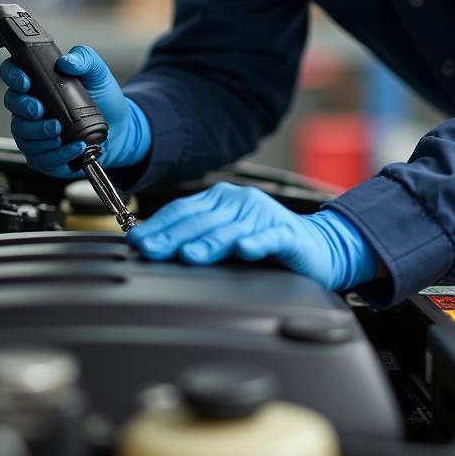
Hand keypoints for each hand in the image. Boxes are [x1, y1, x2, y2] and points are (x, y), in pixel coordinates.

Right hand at [0, 45, 150, 176]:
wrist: (119, 127)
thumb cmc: (103, 99)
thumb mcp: (98, 73)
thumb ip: (84, 58)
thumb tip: (67, 61)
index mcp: (40, 83)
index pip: (12, 73)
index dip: (12, 76)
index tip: (26, 82)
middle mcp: (32, 107)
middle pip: (12, 104)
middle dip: (23, 107)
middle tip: (40, 110)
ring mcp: (35, 132)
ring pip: (22, 134)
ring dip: (38, 133)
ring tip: (59, 130)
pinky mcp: (44, 155)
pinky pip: (40, 158)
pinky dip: (57, 154)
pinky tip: (74, 146)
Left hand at [128, 182, 377, 290]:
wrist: (317, 247)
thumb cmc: (264, 244)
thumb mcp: (225, 238)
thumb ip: (196, 238)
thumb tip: (153, 246)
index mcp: (221, 201)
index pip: (184, 211)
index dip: (160, 225)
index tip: (138, 241)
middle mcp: (240, 203)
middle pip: (202, 220)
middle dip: (174, 236)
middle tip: (153, 249)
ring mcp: (263, 216)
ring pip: (231, 229)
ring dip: (209, 242)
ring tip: (190, 254)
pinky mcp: (287, 233)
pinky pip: (269, 237)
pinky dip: (256, 242)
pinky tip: (245, 250)